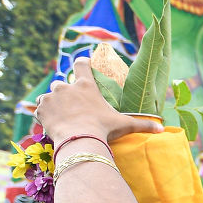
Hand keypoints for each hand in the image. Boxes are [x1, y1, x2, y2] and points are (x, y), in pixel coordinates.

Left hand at [35, 59, 161, 142]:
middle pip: (61, 83)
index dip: (82, 62)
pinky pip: (40, 108)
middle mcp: (67, 86)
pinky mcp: (42, 108)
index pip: (81, 64)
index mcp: (86, 86)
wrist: (79, 140)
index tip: (82, 64)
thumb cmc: (103, 129)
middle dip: (64, 93)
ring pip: (49, 96)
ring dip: (53, 103)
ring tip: (60, 117)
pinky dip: (44, 114)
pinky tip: (51, 123)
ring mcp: (52, 96)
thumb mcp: (124, 125)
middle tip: (71, 107)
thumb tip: (162, 130)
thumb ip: (142, 125)